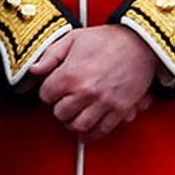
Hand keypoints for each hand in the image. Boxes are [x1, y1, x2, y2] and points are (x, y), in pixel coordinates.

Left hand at [31, 24, 157, 139]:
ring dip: (72, 123)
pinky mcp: (120, 109)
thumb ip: (50, 56)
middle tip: (62, 102)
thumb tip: (34, 69)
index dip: (47, 92)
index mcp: (71, 74)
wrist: (140, 43)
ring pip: (79, 126)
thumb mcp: (72, 39)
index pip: (46, 95)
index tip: (52, 90)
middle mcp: (86, 91)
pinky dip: (92, 135)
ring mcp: (104, 102)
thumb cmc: (107, 39)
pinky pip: (103, 130)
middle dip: (58, 108)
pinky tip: (86, 132)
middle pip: (60, 113)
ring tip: (72, 117)